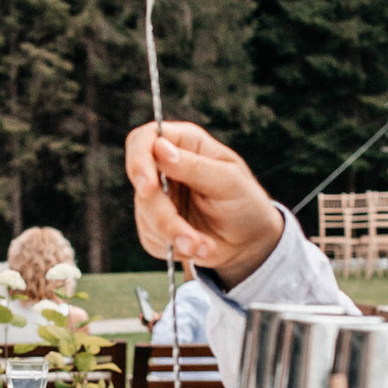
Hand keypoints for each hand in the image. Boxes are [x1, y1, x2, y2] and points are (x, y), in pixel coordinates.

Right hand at [122, 119, 281, 283]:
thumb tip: (160, 148)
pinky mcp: (155, 225)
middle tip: (188, 238)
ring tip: (205, 246)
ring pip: (145, 215)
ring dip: (176, 236)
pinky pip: (151, 238)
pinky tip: (200, 247)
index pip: (144, 140)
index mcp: (185, 144)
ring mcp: (159, 197)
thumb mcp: (229, 182)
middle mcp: (166, 167)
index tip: (147, 187)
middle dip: (163, 215)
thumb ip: (195, 166)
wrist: (249, 241)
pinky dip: (176, 247)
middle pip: (141, 184)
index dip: (139, 159)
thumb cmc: (245, 202)